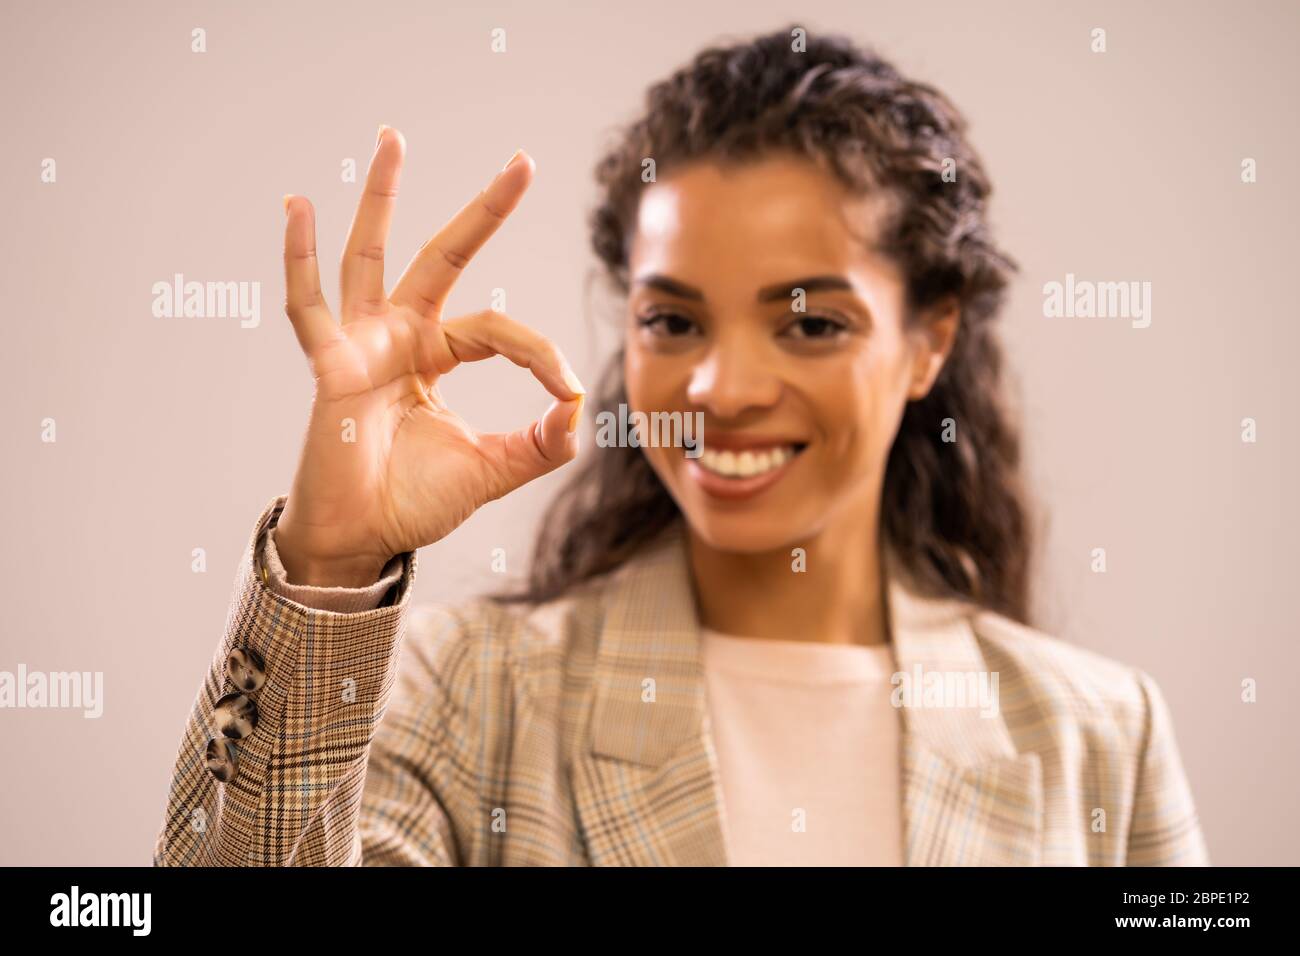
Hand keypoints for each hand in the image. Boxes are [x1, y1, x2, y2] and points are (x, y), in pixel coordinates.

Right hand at [273, 127, 584, 586]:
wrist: (362, 541)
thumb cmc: (415, 503)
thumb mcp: (493, 471)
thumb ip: (540, 443)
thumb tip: (580, 408)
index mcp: (437, 357)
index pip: (500, 330)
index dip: (540, 354)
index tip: (567, 391)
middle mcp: (401, 337)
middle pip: (446, 258)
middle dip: (485, 211)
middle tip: (523, 161)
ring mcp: (363, 344)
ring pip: (374, 256)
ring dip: (384, 197)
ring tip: (394, 137)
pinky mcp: (331, 365)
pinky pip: (309, 306)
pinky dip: (299, 258)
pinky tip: (298, 208)